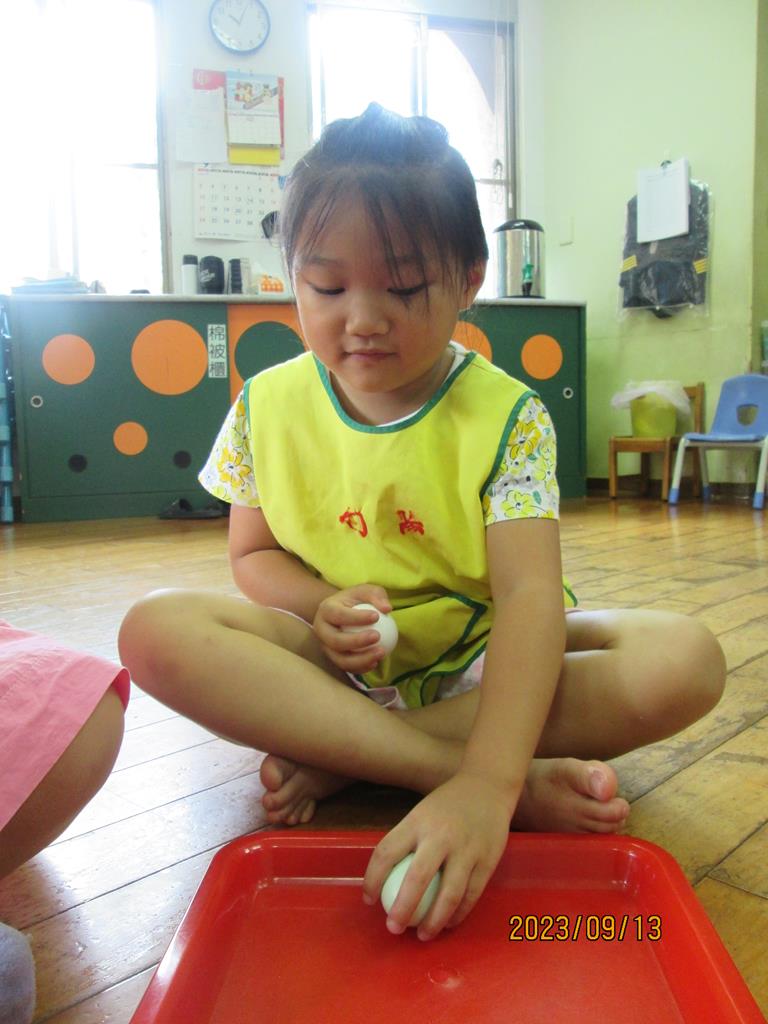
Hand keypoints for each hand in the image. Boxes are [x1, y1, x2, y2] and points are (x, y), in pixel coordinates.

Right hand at [313, 585, 391, 674]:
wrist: (342, 613)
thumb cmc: (356, 600)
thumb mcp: (366, 591)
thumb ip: (377, 596)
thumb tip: (387, 609)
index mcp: (326, 610)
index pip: (339, 615)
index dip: (357, 618)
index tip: (377, 616)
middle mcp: (321, 630)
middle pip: (336, 640)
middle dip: (357, 641)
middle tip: (378, 636)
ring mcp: (325, 647)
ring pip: (340, 659)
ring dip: (361, 659)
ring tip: (381, 653)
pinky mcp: (333, 659)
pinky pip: (346, 667)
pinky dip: (361, 667)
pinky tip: (376, 663)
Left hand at [362, 772, 515, 939]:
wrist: (488, 786)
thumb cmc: (448, 804)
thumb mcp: (421, 813)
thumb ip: (407, 840)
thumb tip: (385, 878)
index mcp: (417, 821)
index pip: (386, 853)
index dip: (372, 880)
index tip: (369, 899)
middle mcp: (441, 835)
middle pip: (416, 880)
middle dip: (402, 910)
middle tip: (393, 928)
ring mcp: (466, 849)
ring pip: (448, 895)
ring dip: (433, 921)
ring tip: (423, 934)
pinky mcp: (487, 860)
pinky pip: (470, 895)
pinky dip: (458, 914)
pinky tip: (448, 923)